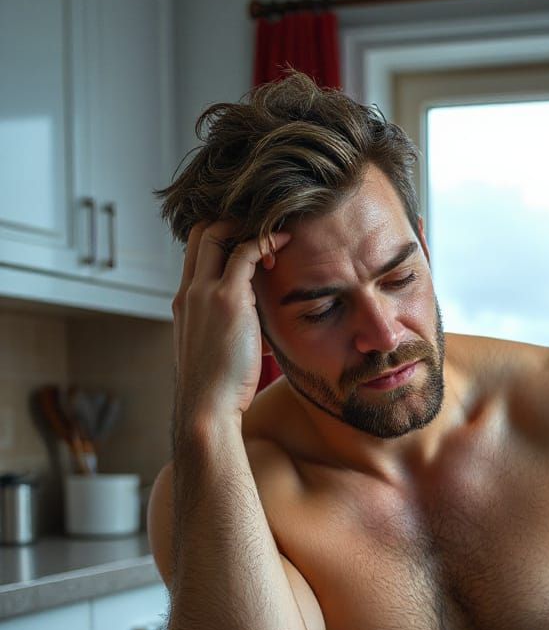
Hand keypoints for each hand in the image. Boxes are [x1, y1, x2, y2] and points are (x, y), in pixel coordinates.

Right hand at [172, 220, 290, 426]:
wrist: (207, 408)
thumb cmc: (220, 389)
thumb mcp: (220, 351)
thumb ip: (231, 330)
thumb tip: (257, 330)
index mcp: (184, 302)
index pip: (195, 252)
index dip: (221, 237)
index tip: (250, 241)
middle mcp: (189, 291)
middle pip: (200, 232)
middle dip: (231, 221)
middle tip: (263, 225)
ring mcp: (203, 292)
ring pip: (217, 234)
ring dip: (248, 227)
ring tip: (276, 230)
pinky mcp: (226, 299)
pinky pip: (244, 253)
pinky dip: (264, 241)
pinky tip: (283, 241)